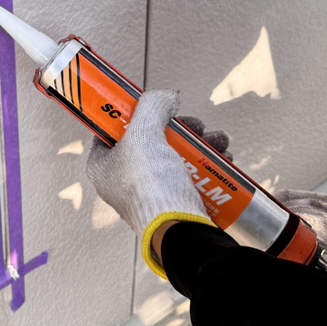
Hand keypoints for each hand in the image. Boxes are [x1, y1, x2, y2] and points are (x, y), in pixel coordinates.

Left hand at [86, 89, 214, 278]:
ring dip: (200, 144)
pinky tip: (223, 158)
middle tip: (196, 125)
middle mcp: (123, 181)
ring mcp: (150, 193)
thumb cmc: (150, 184)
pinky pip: (190, 175)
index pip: (112, 131)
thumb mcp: (143, 132)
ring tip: (217, 140)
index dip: (133, 114)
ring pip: (175, 156)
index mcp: (103, 166)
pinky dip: (207, 164)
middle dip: (180, 129)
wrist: (179, 228)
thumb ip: (152, 107)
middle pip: (151, 141)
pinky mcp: (175, 203)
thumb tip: (165, 97)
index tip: (154, 107)